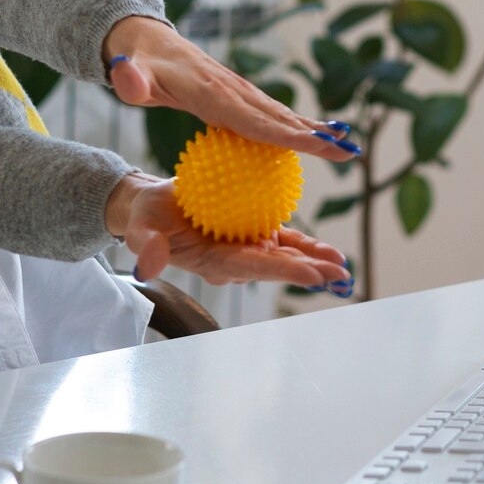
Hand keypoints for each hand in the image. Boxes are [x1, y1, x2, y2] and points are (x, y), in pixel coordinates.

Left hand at [103, 16, 361, 163]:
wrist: (144, 40)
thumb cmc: (137, 64)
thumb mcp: (129, 74)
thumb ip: (129, 80)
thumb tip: (127, 77)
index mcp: (211, 92)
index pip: (255, 119)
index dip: (287, 134)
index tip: (318, 145)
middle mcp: (232, 89)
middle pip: (279, 117)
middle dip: (315, 135)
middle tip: (349, 152)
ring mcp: (238, 89)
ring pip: (281, 114)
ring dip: (314, 129)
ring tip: (346, 146)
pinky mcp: (237, 93)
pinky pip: (270, 114)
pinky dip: (296, 125)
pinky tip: (314, 139)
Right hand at [107, 173, 351, 292]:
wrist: (156, 208)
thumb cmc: (147, 219)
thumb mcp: (141, 228)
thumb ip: (147, 244)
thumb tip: (149, 264)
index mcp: (214, 263)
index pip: (252, 268)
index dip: (282, 271)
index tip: (311, 275)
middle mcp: (236, 260)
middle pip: (277, 266)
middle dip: (309, 271)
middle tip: (339, 275)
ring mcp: (248, 248)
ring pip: (286, 256)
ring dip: (315, 261)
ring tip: (342, 266)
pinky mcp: (255, 233)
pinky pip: (285, 240)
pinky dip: (307, 245)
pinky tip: (331, 251)